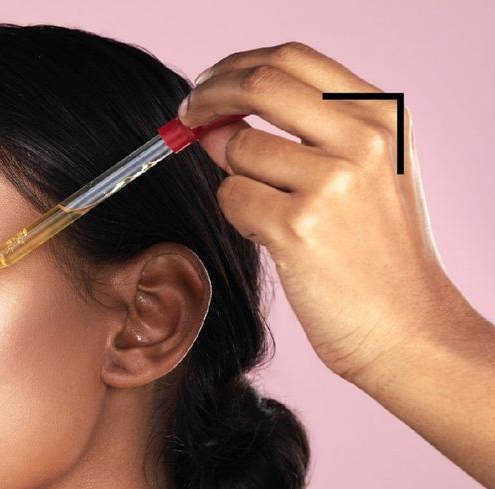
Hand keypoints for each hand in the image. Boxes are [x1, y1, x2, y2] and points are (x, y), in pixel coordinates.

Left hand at [177, 41, 469, 385]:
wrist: (406, 326)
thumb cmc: (376, 254)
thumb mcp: (365, 175)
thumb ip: (304, 135)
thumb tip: (216, 119)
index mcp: (382, 117)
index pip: (292, 59)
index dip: (236, 66)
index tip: (207, 85)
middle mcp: (362, 140)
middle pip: (258, 85)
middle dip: (207, 96)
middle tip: (184, 116)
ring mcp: (331, 182)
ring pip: (237, 150)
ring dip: (234, 177)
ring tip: (272, 213)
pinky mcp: (298, 226)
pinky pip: (231, 197)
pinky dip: (238, 214)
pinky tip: (275, 239)